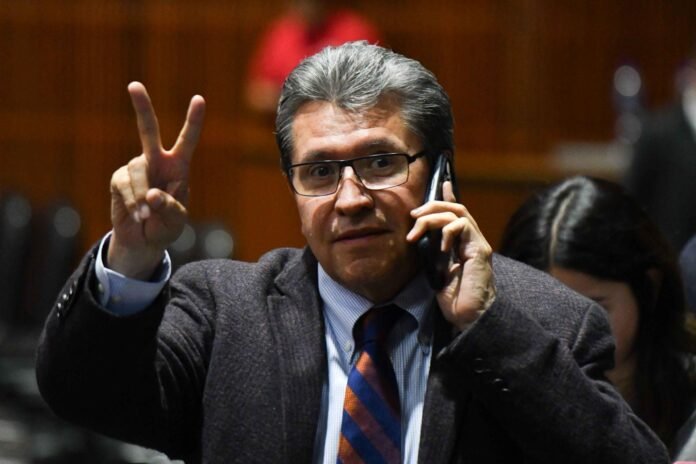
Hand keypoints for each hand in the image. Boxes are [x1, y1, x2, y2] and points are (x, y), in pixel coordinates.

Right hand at [108, 82, 205, 278]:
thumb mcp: (177, 220)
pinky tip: (138, 215)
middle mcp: (156, 161)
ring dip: (143, 195)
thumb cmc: (166, 226)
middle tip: (134, 85)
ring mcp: (135, 168)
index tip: (199, 98)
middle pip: (147, 130)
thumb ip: (170, 207)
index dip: (193, 121)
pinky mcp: (119, 179)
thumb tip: (152, 195)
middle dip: (141, 108)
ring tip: (147, 215)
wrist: (143, 240)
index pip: (187, 140)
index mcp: (178, 166)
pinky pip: (124, 185)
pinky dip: (133, 202)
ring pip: (137, 170)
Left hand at [407, 181, 495, 329]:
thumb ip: (431, 252)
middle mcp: (472, 240)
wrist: (469, 318)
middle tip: (413, 216)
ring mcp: (477, 244)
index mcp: (462, 244)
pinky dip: (448, 230)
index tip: (440, 183)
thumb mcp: (435, 270)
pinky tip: (439, 245)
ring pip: (458, 213)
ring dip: (432, 217)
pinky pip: (464, 227)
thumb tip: (416, 237)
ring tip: (417, 231)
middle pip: (456, 208)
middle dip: (431, 206)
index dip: (447, 197)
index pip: (456, 213)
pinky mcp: (480, 251)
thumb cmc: (453, 299)